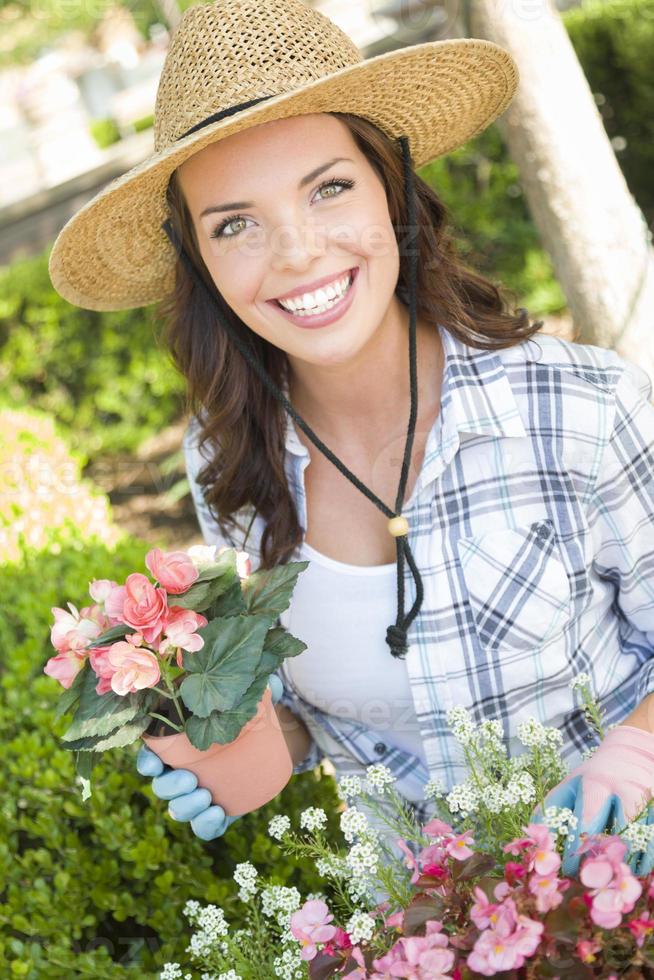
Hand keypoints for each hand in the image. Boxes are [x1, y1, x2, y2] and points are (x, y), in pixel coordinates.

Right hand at [137, 673, 284, 839]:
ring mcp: (196, 795)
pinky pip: (203, 828)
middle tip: (190, 779)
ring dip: (185, 806)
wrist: (270, 749)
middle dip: (170, 786)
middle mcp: (181, 772)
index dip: (147, 761)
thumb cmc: (249, 720)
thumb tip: (267, 681)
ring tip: (206, 796)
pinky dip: (205, 825)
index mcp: (179, 745)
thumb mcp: (252, 704)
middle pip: (161, 785)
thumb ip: (256, 691)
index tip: (155, 762)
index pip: (151, 755)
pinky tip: (218, 814)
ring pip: (178, 808)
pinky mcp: (214, 814)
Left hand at [531, 725, 653, 875]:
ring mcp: (648, 800)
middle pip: (619, 834)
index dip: (577, 851)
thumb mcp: (570, 785)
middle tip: (595, 879)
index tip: (570, 870)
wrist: (632, 754)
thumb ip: (551, 811)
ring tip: (616, 877)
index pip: (586, 822)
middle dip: (606, 862)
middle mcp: (625, 790)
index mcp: (596, 783)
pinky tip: (636, 869)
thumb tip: (535, 841)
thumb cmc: (594, 776)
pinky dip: (647, 861)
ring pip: (644, 842)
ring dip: (630, 866)